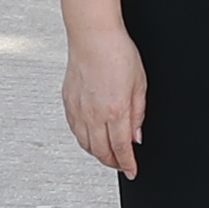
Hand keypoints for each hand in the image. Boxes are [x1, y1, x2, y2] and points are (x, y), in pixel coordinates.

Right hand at [61, 25, 148, 176]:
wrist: (93, 36)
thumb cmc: (118, 53)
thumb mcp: (140, 84)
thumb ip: (138, 114)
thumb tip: (137, 136)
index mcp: (116, 110)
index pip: (121, 148)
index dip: (127, 164)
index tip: (132, 171)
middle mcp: (94, 113)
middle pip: (102, 151)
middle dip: (113, 162)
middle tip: (121, 165)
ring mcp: (79, 109)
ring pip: (86, 144)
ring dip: (98, 153)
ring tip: (108, 154)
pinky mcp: (68, 102)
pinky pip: (75, 131)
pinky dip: (84, 140)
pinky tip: (92, 138)